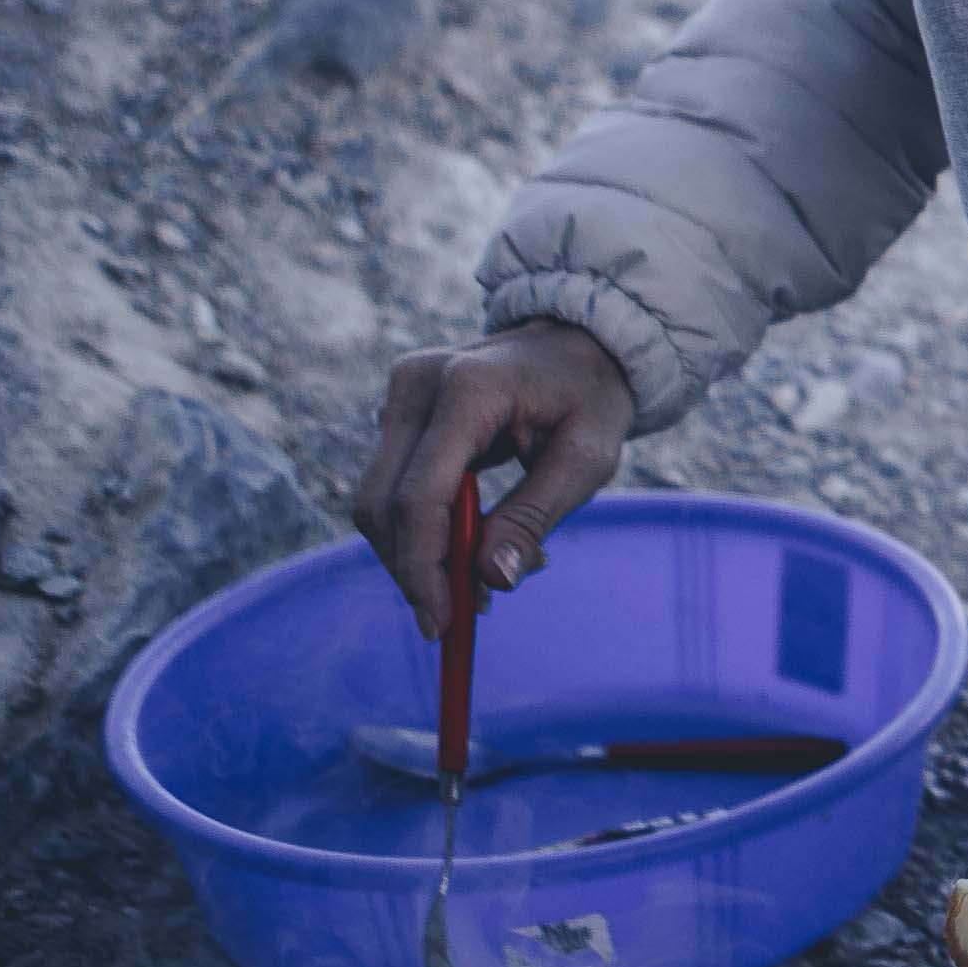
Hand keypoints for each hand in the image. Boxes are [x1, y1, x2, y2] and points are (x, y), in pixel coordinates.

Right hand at [353, 322, 636, 636]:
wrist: (580, 342)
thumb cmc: (590, 398)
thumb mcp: (587, 460)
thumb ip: (534, 516)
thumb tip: (490, 581)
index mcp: (468, 388)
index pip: (419, 496)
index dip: (423, 567)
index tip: (443, 624)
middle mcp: (417, 385)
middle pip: (383, 503)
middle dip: (414, 571)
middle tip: (457, 620)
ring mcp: (400, 393)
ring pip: (377, 500)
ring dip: (416, 554)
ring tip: (479, 580)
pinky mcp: (398, 410)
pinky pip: (391, 486)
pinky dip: (421, 529)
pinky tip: (469, 546)